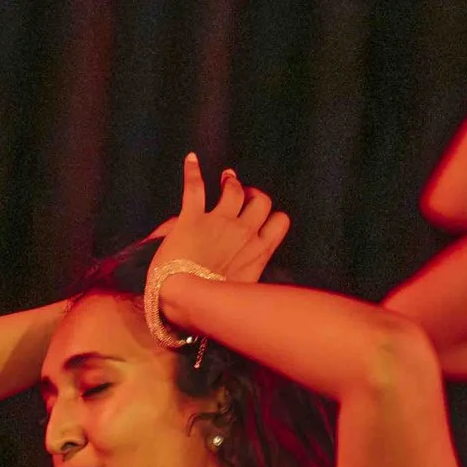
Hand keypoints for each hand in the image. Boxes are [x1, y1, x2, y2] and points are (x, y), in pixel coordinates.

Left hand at [150, 153, 291, 290]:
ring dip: (232, 182)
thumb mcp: (242, 292)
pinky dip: (193, 171)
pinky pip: (195, 186)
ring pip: (235, 190)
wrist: (187, 301)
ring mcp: (219, 222)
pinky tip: (191, 159)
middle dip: (254, 197)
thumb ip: (247, 270)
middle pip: (261, 201)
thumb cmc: (214, 307)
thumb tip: (241, 260)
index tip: (261, 217)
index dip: (271, 216)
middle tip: (244, 198)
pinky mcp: (192, 218)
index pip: (280, 222)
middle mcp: (244, 232)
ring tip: (227, 179)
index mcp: (258, 252)